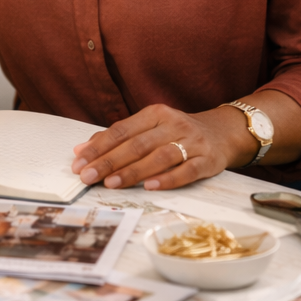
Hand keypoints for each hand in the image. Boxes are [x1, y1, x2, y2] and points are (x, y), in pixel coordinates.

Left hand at [70, 104, 255, 190]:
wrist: (222, 132)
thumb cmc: (177, 132)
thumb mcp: (150, 127)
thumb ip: (119, 137)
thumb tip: (82, 150)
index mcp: (155, 113)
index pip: (122, 130)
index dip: (99, 146)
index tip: (78, 161)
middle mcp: (173, 124)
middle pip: (137, 144)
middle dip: (109, 161)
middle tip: (87, 176)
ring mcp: (192, 141)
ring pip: (159, 157)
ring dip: (133, 171)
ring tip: (111, 183)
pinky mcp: (207, 160)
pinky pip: (187, 170)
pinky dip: (168, 179)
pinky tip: (150, 187)